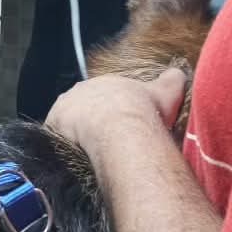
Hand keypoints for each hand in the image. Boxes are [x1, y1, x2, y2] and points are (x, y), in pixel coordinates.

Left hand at [46, 69, 185, 161]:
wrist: (123, 126)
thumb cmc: (144, 109)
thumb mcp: (166, 91)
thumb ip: (172, 80)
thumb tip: (178, 73)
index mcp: (103, 83)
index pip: (102, 98)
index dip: (111, 113)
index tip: (119, 127)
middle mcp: (79, 91)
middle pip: (82, 109)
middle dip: (91, 123)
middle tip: (104, 143)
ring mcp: (63, 108)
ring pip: (67, 123)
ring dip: (75, 135)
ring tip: (89, 154)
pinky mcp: (53, 127)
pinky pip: (54, 138)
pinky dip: (62, 147)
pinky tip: (74, 159)